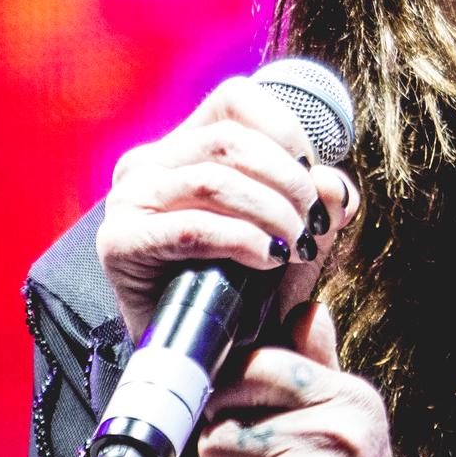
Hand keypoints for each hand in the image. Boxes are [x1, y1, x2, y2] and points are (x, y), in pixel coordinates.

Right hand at [93, 75, 363, 337]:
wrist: (206, 357)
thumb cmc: (248, 288)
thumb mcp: (293, 232)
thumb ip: (317, 200)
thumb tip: (336, 185)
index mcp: (183, 145)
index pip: (235, 99)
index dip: (287, 133)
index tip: (313, 182)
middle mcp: (147, 163)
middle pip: (230, 140)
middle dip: (288, 182)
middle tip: (312, 225)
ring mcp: (127, 201)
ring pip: (214, 180)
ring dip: (271, 213)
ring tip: (293, 247)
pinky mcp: (120, 244)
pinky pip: (192, 229)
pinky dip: (241, 240)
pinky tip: (267, 259)